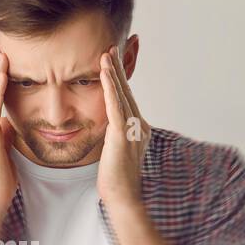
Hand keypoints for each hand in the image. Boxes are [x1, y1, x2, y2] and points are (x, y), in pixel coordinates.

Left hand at [97, 45, 151, 210]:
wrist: (124, 198)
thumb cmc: (116, 181)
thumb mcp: (115, 152)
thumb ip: (113, 137)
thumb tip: (106, 129)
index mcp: (138, 129)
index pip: (127, 98)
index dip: (120, 79)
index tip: (113, 60)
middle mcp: (140, 126)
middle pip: (127, 91)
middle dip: (119, 69)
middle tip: (112, 47)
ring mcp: (133, 130)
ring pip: (122, 95)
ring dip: (114, 72)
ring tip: (106, 53)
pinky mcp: (123, 135)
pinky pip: (116, 106)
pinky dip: (110, 87)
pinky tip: (104, 73)